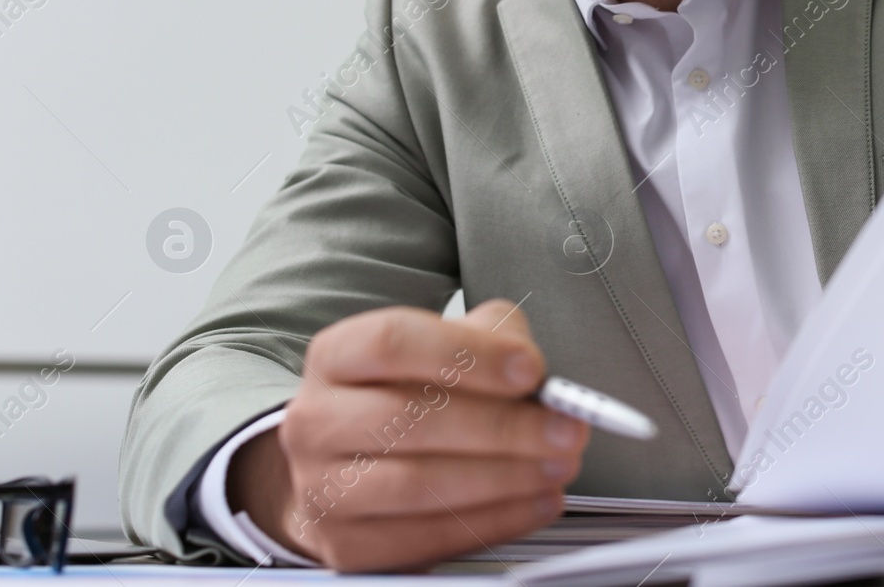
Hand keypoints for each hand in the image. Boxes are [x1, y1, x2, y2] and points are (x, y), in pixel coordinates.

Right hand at [227, 299, 587, 570]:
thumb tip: (534, 371)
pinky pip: (426, 538)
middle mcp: (317, 419)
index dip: (469, 355)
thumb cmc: (406, 395)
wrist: (344, 464)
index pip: (394, 341)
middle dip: (504, 426)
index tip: (531, 370)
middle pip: (410, 418)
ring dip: (504, 478)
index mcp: (338, 355)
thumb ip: (490, 339)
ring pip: (417, 484)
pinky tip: (535, 502)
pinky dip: (493, 521)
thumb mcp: (446, 345)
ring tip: (557, 466)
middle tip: (565, 428)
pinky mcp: (345, 544)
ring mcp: (322, 486)